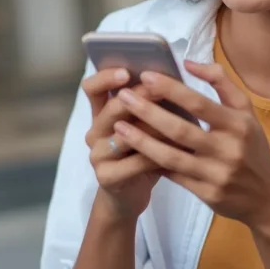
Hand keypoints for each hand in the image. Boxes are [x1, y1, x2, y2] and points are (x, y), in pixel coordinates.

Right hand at [81, 68, 162, 220]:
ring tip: (177, 119)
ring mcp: (97, 156)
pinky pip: (135, 161)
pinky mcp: (106, 177)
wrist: (129, 197)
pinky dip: (157, 153)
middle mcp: (94, 132)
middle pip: (110, 109)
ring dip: (152, 127)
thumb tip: (172, 80)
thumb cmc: (141, 155)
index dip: (106, 77)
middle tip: (161, 89)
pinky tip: (177, 150)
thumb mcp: (143, 128)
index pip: (91, 88)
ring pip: (124, 135)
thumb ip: (149, 106)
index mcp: (100, 115)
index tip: (128, 71)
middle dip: (139, 97)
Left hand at [111, 61, 269, 228]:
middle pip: (180, 129)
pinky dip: (152, 162)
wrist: (267, 197)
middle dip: (148, 112)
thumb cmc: (251, 147)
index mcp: (238, 124)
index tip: (145, 76)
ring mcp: (216, 174)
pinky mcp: (207, 194)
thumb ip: (221, 83)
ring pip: (171, 156)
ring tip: (118, 126)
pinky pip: (173, 175)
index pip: (199, 103)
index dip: (170, 89)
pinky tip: (131, 151)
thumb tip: (188, 63)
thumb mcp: (246, 112)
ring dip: (141, 141)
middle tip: (122, 97)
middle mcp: (228, 149)